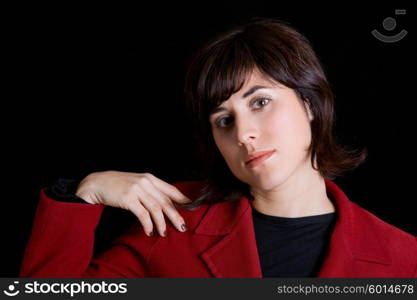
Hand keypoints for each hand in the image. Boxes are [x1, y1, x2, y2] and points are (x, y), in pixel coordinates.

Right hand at [75, 171, 191, 236]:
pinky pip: (143, 214)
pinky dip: (148, 224)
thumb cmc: (118, 185)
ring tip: (164, 233)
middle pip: (166, 201)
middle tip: (182, 226)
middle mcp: (146, 182)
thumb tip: (166, 204)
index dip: (182, 199)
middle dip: (175, 215)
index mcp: (150, 178)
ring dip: (162, 223)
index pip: (171, 190)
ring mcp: (137, 190)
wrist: (97, 183)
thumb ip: (151, 190)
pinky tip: (149, 231)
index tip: (191, 208)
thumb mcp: (137, 183)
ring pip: (156, 209)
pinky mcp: (128, 198)